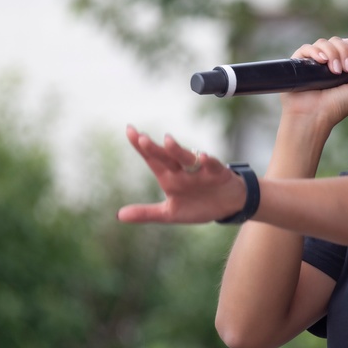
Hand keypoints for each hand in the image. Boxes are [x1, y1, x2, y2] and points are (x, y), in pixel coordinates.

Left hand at [117, 126, 244, 223]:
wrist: (228, 206)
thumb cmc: (198, 205)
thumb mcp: (170, 213)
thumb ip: (146, 213)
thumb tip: (119, 215)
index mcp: (169, 177)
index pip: (152, 159)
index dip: (141, 147)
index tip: (129, 131)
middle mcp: (182, 170)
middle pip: (166, 157)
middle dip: (154, 149)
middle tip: (141, 138)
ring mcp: (200, 171)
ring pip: (187, 158)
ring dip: (178, 150)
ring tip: (167, 141)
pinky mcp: (218, 173)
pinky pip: (212, 166)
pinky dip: (207, 162)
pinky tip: (202, 158)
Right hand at [281, 37, 347, 125]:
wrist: (314, 116)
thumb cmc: (338, 106)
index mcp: (343, 65)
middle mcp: (329, 61)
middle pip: (338, 41)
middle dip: (344, 52)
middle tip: (344, 70)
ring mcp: (313, 62)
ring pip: (323, 43)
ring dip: (332, 53)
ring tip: (333, 71)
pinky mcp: (299, 63)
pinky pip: (307, 47)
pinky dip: (315, 51)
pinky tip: (321, 61)